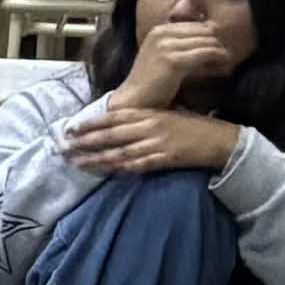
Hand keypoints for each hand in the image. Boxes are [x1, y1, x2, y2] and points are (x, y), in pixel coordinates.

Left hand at [61, 102, 243, 180]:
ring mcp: (156, 142)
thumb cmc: (192, 126)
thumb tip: (117, 122)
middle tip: (64, 148)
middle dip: (85, 142)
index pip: (113, 117)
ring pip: (119, 152)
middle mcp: (149, 126)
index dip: (90, 123)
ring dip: (96, 159)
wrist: (220, 140)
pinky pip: (137, 165)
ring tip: (77, 163)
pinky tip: (105, 172)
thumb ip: (143, 118)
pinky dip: (120, 168)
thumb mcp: (167, 115)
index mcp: (149, 113)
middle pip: (110, 135)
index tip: (70, 128)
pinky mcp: (164, 158)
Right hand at [108, 12, 229, 112]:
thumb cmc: (153, 83)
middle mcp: (161, 34)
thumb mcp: (164, 55)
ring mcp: (166, 46)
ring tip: (224, 65)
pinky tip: (223, 69)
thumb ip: (183, 43)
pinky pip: (207, 52)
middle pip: (206, 31)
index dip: (212, 38)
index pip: (198, 25)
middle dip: (218, 44)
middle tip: (224, 59)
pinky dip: (219, 59)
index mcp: (159, 30)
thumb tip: (213, 30)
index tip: (217, 53)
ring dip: (221, 52)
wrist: (135, 101)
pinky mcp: (173, 61)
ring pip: (209, 41)